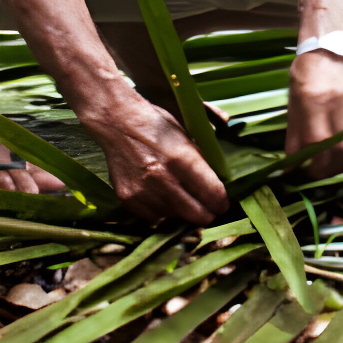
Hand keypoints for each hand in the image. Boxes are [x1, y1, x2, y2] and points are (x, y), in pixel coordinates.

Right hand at [86, 95, 228, 224]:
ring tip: (185, 199)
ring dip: (183, 212)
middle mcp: (163, 178)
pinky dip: (162, 212)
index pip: (212, 193)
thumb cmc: (158, 125)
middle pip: (197, 214)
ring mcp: (143, 192)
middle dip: (208, 214)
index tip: (224, 204)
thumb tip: (219, 182)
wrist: (118, 124)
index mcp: (182, 158)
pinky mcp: (127, 199)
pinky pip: (153, 218)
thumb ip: (203, 160)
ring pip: (176, 218)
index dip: (222, 202)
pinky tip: (165, 198)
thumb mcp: (188, 136)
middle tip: (210, 209)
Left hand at [286, 52, 342, 179]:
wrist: (328, 48)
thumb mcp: (293, 107)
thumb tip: (294, 170)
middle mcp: (338, 100)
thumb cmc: (307, 79)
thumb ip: (295, 139)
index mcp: (313, 101)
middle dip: (339, 165)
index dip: (320, 164)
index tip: (318, 171)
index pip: (320, 143)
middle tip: (335, 169)